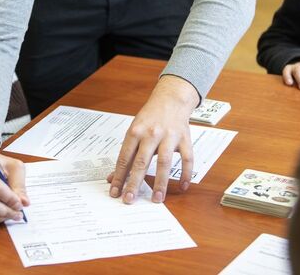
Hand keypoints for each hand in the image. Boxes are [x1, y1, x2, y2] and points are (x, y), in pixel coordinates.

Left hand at [108, 75, 197, 204]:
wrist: (171, 98)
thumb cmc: (150, 117)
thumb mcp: (134, 131)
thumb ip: (125, 154)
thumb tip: (112, 177)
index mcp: (135, 132)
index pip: (124, 158)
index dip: (119, 176)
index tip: (115, 192)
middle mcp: (151, 134)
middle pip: (141, 162)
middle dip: (134, 183)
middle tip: (130, 200)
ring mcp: (169, 136)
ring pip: (164, 162)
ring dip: (160, 183)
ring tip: (156, 199)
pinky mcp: (185, 138)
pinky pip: (187, 158)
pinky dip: (186, 173)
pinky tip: (182, 187)